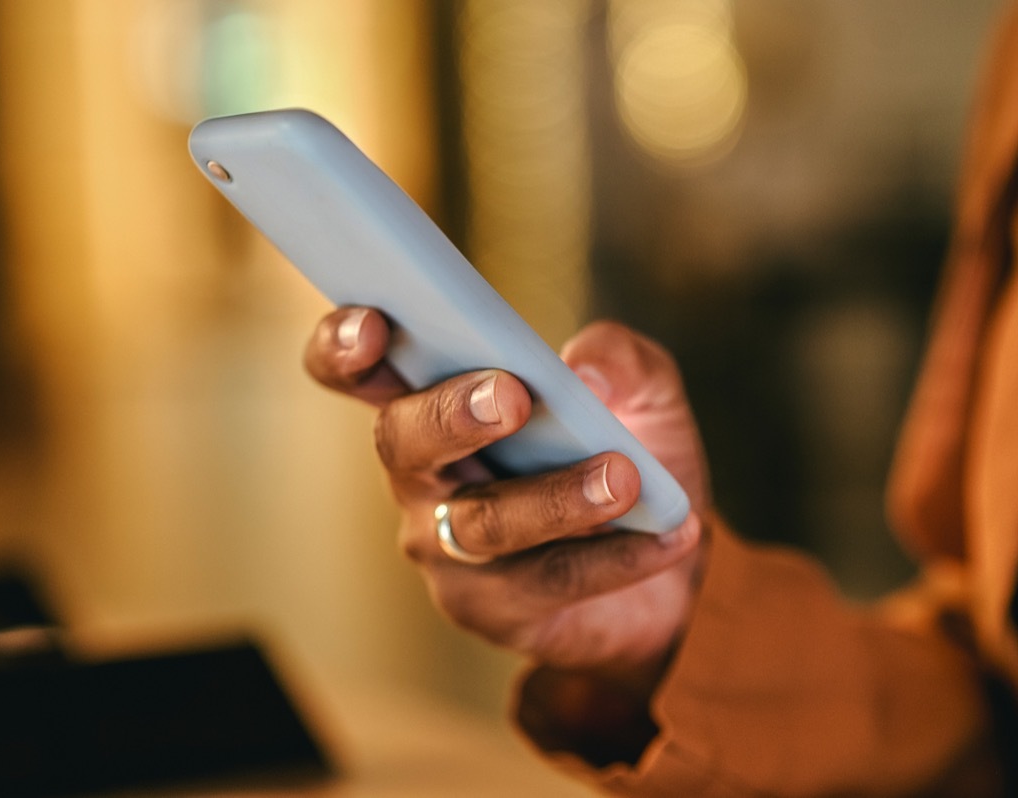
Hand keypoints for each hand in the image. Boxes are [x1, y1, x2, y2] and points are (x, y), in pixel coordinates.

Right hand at [305, 308, 708, 684]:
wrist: (671, 563)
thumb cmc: (629, 456)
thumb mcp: (643, 392)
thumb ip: (618, 357)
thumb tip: (584, 371)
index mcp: (437, 403)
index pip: (360, 372)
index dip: (346, 346)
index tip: (375, 323)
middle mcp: (423, 476)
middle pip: (401, 442)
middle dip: (450, 415)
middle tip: (514, 396)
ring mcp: (448, 547)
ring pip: (482, 522)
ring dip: (554, 496)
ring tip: (623, 476)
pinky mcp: (492, 609)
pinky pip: (547, 581)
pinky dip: (611, 556)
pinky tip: (665, 535)